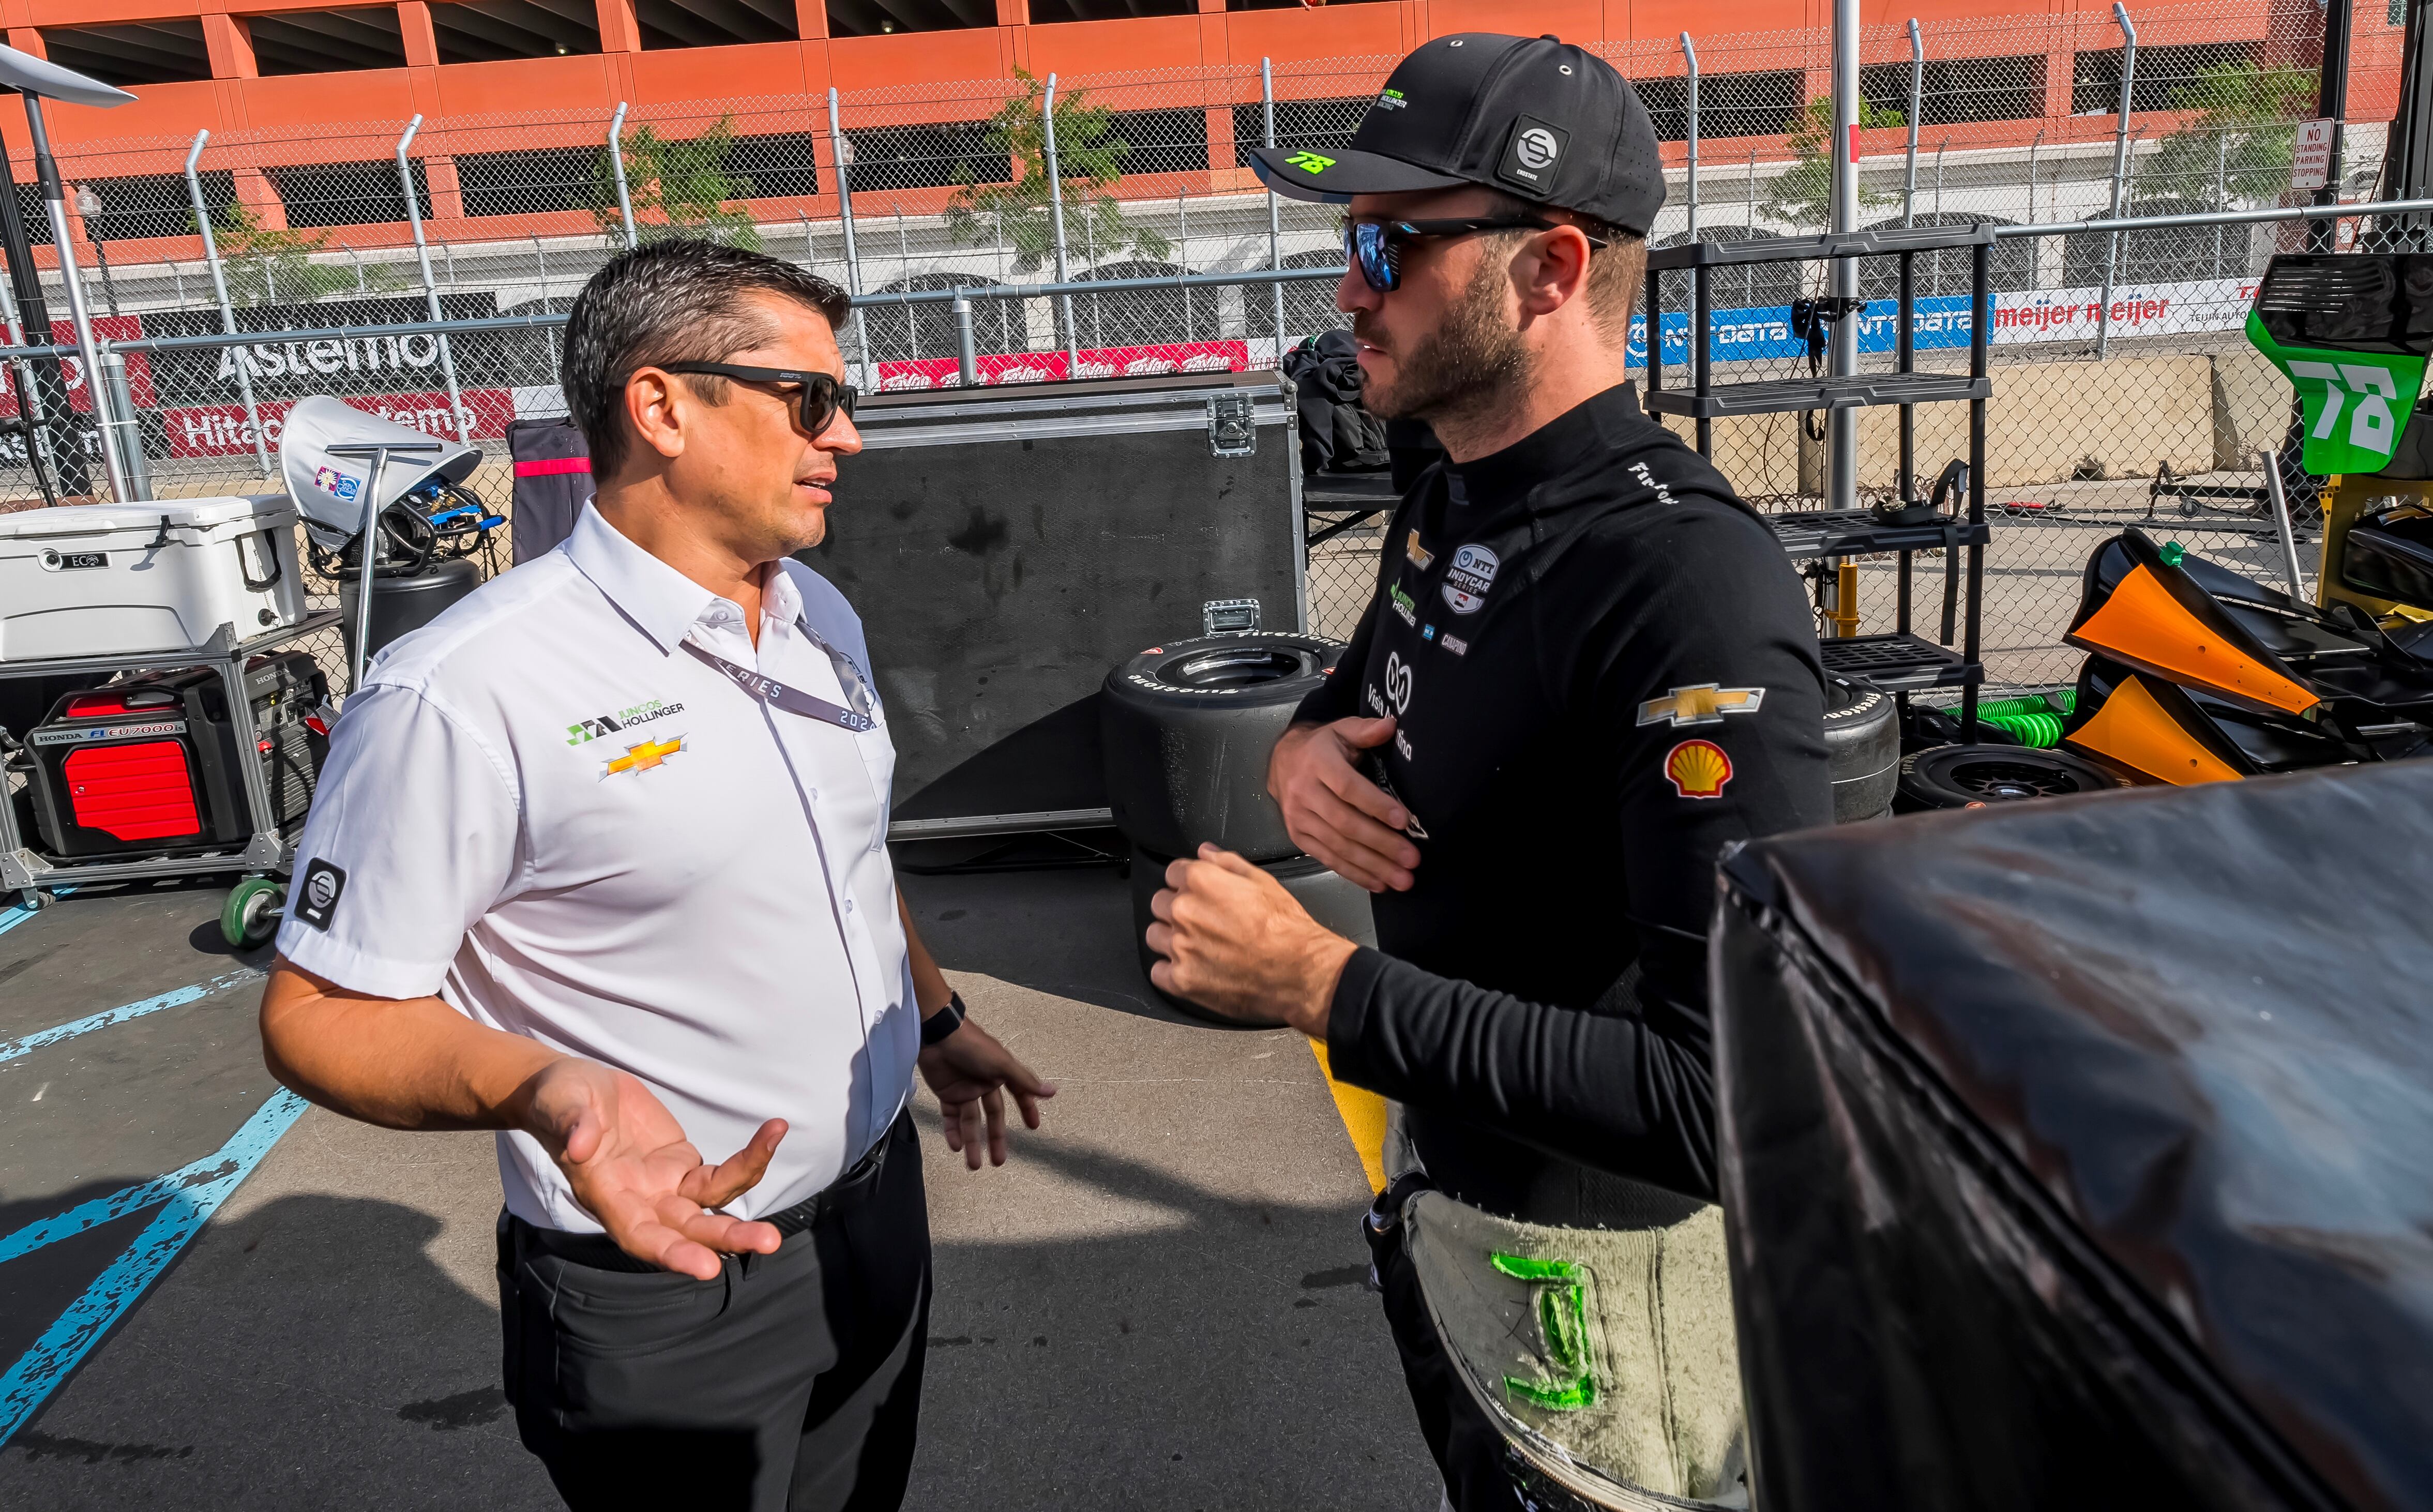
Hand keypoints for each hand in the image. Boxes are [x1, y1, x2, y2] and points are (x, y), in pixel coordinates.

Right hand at [519, 1058, 786, 1279]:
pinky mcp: (684, 1165)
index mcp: (607, 1197)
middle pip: (687, 1230)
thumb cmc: (559, 1101)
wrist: (573, 1090)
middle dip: (725, 1239)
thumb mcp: (559, 1105)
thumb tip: (581, 1144)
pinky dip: (750, 1159)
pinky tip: (774, 1133)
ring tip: (779, 1219)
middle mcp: (640, 1201)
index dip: (670, 1253)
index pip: (640, 1235)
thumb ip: (571, 1125)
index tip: (705, 1267)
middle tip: (767, 1242)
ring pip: (710, 1208)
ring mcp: (665, 1186)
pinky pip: (721, 1173)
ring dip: (745, 1215)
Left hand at [919, 1018, 1055, 1170]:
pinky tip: (956, 1146)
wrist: (937, 1034)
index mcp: (1001, 1074)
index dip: (1027, 1109)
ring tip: (975, 1164)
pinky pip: (951, 1117)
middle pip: (993, 1116)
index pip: (1018, 1095)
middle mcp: (985, 1083)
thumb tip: (1052, 1092)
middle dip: (996, 1138)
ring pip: (971, 1122)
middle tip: (999, 1162)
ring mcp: (965, 1090)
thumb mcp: (1001, 1064)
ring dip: (973, 1142)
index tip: (1033, 1127)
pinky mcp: (946, 1093)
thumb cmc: (972, 1045)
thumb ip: (1024, 1081)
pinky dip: (953, 1132)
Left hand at [1146, 845, 1359, 1035]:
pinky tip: (1195, 969)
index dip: (1189, 882)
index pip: (1173, 872)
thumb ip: (1228, 863)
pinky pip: (1158, 971)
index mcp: (1201, 881)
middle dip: (1177, 909)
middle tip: (1205, 922)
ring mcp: (1181, 947)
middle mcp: (1185, 912)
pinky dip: (1172, 972)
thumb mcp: (1264, 882)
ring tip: (1200, 946)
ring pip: (1155, 936)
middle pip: (1160, 903)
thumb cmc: (1288, 929)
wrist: (1301, 972)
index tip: (1201, 894)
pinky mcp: (1182, 980)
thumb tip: (1205, 852)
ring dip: (1171, 939)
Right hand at [1268, 716, 1421, 893]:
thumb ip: (1366, 730)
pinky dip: (1354, 873)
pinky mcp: (1298, 837)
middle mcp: (1304, 793)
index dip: (1376, 805)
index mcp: (1318, 764)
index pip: (1348, 788)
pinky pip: (1328, 858)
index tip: (1404, 820)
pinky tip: (1378, 883)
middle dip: (1381, 844)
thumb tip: (1391, 725)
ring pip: (1338, 846)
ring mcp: (1299, 818)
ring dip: (1372, 865)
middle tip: (1412, 859)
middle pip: (1346, 823)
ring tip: (1402, 879)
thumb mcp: (1342, 730)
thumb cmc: (1322, 747)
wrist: (1282, 761)